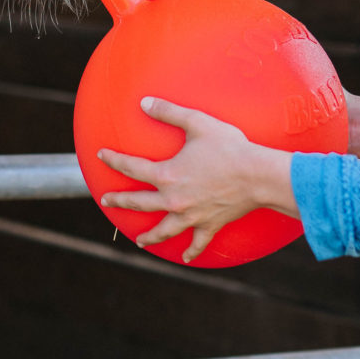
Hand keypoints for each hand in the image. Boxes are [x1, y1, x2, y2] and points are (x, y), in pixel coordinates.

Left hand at [98, 96, 296, 262]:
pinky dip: (191, 250)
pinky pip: (198, 242)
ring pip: (164, 230)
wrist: (257, 176)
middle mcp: (174, 200)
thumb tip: (144, 102)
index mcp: (167, 175)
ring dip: (150, 236)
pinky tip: (185, 256)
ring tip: (139, 240)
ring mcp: (191, 216)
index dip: (114, 160)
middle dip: (120, 201)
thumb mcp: (196, 123)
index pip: (132, 167)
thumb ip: (168, 112)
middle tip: (105, 200)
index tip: (101, 155)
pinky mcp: (210, 225)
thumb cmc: (228, 147)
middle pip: (139, 202)